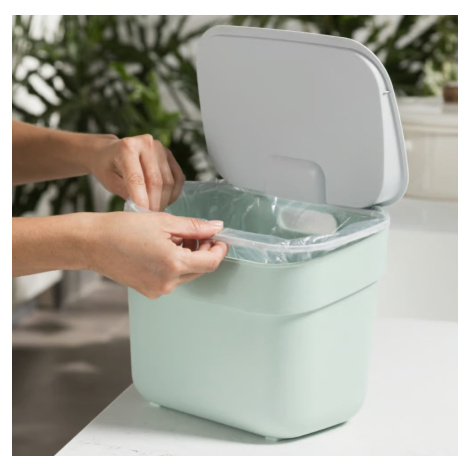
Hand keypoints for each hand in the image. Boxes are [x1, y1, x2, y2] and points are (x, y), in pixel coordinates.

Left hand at [88, 134, 184, 210]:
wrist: (109, 151)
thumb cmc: (106, 166)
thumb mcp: (109, 181)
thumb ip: (126, 193)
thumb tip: (143, 208)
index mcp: (127, 147)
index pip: (137, 178)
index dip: (141, 199)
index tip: (143, 215)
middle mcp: (146, 143)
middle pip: (157, 181)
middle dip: (155, 203)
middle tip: (150, 217)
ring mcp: (160, 148)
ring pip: (169, 181)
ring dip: (164, 200)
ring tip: (155, 209)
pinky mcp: (169, 155)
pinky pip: (178, 178)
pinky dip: (173, 193)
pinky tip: (164, 200)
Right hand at [89, 211, 228, 298]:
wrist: (92, 244)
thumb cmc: (122, 229)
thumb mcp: (163, 222)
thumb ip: (194, 227)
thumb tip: (216, 227)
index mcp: (173, 264)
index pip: (211, 263)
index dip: (220, 250)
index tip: (220, 239)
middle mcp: (168, 283)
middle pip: (201, 269)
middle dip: (204, 251)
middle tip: (197, 233)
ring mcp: (158, 290)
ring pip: (187, 274)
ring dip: (190, 257)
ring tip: (176, 238)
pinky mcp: (149, 292)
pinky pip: (173, 279)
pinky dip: (176, 265)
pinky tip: (164, 250)